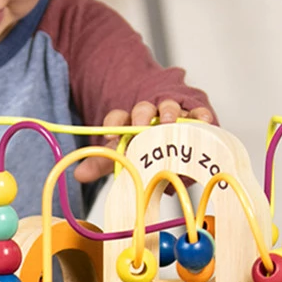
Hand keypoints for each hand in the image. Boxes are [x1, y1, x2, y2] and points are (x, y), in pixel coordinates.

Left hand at [73, 100, 215, 181]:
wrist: (171, 144)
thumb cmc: (145, 149)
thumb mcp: (122, 155)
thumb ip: (103, 162)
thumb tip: (78, 174)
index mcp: (128, 122)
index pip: (117, 118)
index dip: (113, 125)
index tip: (111, 137)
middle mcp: (151, 114)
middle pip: (143, 109)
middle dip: (141, 115)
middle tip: (142, 125)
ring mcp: (173, 114)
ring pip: (169, 107)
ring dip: (169, 112)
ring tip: (170, 121)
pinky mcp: (194, 116)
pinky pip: (197, 112)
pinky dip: (200, 114)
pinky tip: (203, 120)